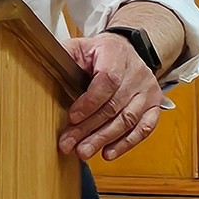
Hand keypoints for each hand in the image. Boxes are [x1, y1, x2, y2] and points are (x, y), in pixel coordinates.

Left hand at [58, 32, 163, 160]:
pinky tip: (108, 153)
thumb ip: (65, 54)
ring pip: (128, 119)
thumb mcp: (81, 46)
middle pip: (114, 105)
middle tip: (70, 144)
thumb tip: (44, 61)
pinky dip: (126, 143)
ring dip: (104, 139)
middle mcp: (136, 73)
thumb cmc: (100, 52)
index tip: (72, 117)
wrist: (128, 50)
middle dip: (90, 128)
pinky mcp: (154, 106)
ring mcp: (148, 90)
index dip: (89, 102)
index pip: (107, 80)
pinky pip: (144, 128)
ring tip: (84, 152)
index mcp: (116, 54)